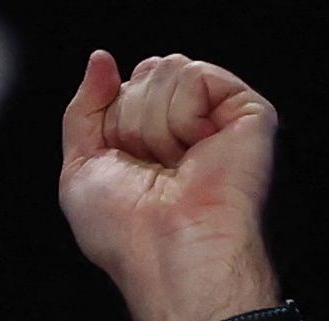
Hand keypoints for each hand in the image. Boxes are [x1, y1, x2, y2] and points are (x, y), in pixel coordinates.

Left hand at [58, 51, 278, 320]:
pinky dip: (180, 118)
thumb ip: (84, 108)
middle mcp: (188, 120)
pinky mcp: (248, 110)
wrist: (166, 252)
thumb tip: (100, 60)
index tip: (125, 165)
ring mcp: (219, 113)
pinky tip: (195, 153)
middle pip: (146, 71)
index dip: (111, 124)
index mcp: (151, 133)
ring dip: (153, 126)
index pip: (123, 87)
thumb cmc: (124, 231)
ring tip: (174, 166)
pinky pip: (194, 75)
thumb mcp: (81, 166)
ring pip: (167, 70)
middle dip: (131, 122)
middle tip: (152, 168)